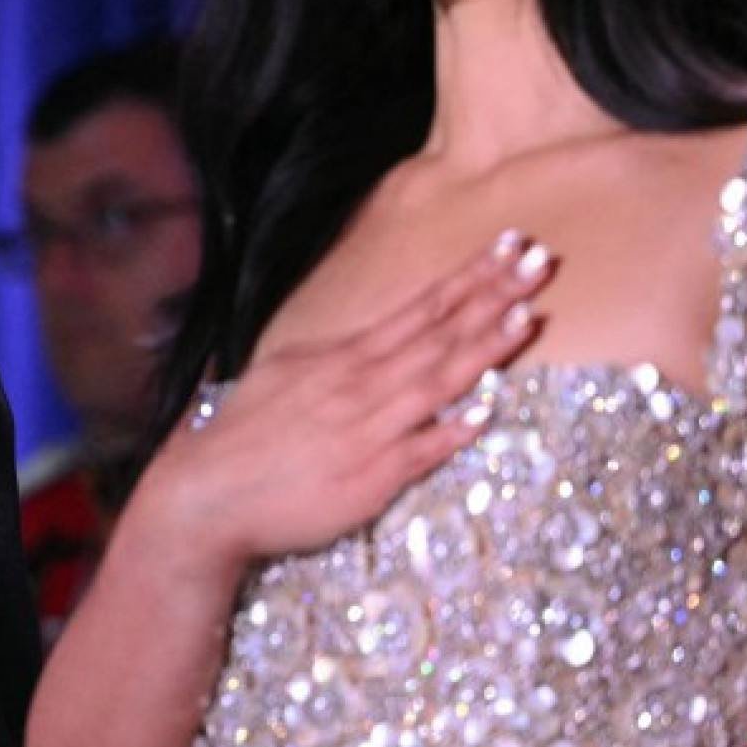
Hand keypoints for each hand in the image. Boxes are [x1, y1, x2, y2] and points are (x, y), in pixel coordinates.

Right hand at [133, 231, 553, 576]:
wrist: (207, 497)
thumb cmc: (242, 438)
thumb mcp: (280, 377)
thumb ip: (330, 363)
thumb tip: (368, 348)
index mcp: (341, 358)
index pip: (418, 310)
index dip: (468, 280)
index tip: (508, 249)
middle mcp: (359, 385)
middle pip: (438, 334)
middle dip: (492, 296)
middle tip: (540, 261)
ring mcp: (367, 430)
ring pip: (436, 381)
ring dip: (483, 348)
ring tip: (527, 317)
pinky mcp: (368, 477)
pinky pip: (419, 451)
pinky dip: (451, 431)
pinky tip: (485, 413)